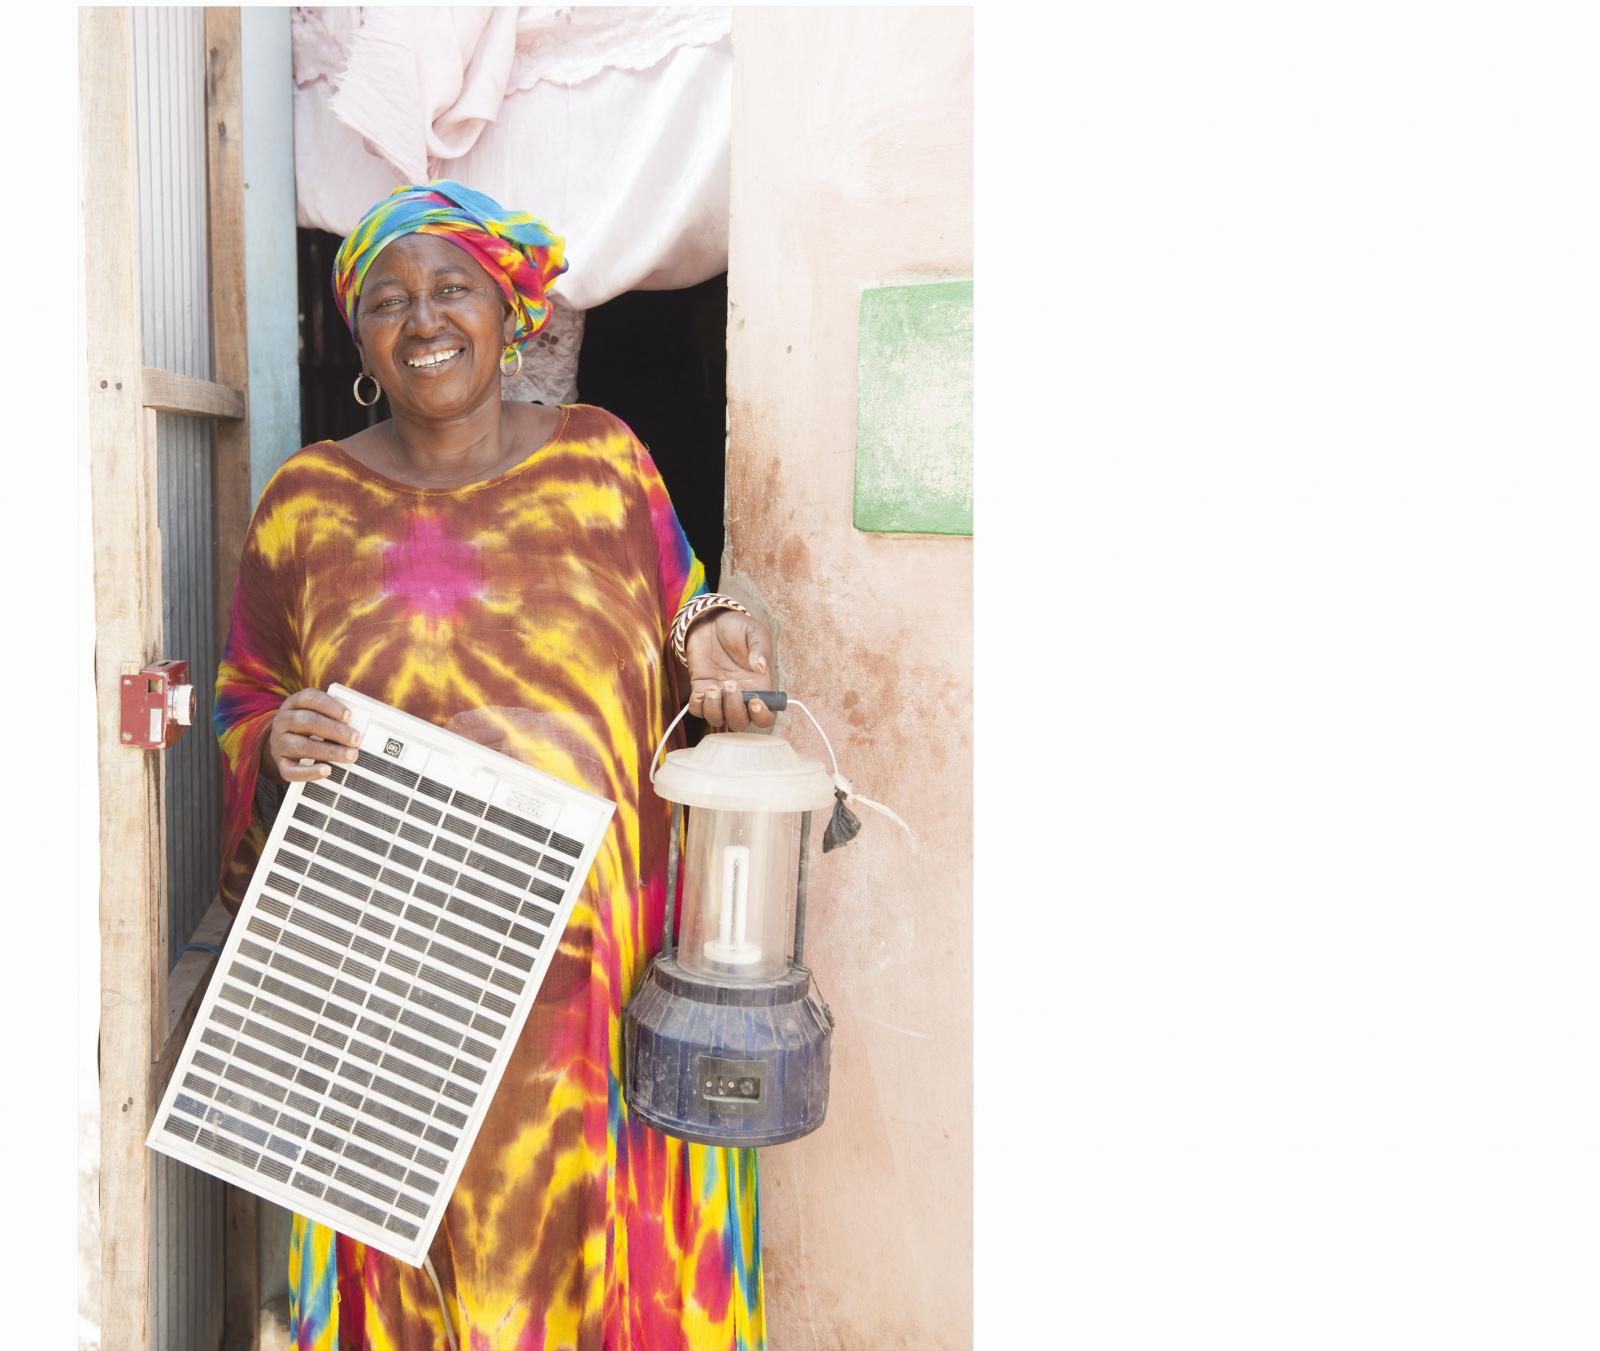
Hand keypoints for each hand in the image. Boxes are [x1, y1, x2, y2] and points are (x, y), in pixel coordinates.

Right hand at [260, 688, 360, 782]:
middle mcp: (282, 721)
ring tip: (350, 755)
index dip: (330, 706)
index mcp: (293, 703)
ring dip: (329, 751)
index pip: (309, 698)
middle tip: (356, 739)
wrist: (281, 744)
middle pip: (307, 721)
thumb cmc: (308, 727)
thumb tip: (359, 723)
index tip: (349, 716)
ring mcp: (279, 743)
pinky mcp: (280, 764)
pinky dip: (310, 772)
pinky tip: (327, 770)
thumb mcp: (316, 714)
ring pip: (301, 746)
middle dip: (335, 730)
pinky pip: (291, 770)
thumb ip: (333, 716)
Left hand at [684, 609, 778, 731]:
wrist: (711, 620)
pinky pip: (697, 710)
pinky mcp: (700, 689)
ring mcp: (720, 695)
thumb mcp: (755, 632)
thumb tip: (761, 667)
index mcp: (760, 687)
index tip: (756, 702)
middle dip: (735, 710)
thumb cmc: (738, 627)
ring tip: (713, 688)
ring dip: (715, 710)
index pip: (766, 716)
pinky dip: (697, 706)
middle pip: (741, 722)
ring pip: (718, 720)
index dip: (762, 716)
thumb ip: (760, 648)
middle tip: (730, 685)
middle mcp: (741, 696)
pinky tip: (700, 692)